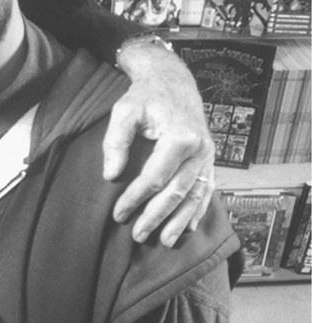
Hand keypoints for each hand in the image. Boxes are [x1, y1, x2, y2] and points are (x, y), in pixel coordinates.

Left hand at [103, 42, 213, 245]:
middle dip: (156, 217)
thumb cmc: (145, 96)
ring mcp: (208, 156)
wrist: (173, 80)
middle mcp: (200, 150)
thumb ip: (116, 141)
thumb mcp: (124, 110)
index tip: (118, 214)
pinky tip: (190, 228)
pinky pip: (207, 190)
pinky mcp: (210, 159)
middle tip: (137, 236)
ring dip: (180, 222)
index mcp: (180, 137)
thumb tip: (111, 175)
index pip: (154, 178)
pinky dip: (198, 211)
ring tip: (164, 242)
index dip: (135, 199)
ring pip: (195, 196)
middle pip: (176, 192)